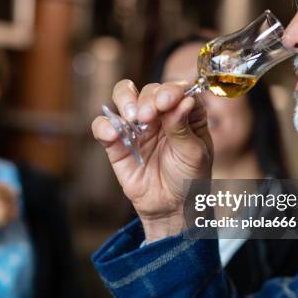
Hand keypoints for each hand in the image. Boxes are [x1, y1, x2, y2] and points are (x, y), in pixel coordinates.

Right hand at [92, 80, 212, 241]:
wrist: (171, 207)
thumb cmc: (189, 178)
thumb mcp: (194, 153)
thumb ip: (183, 127)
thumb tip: (183, 100)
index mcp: (184, 111)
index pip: (177, 89)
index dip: (171, 90)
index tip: (167, 101)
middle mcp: (160, 113)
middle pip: (149, 89)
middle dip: (147, 99)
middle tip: (148, 115)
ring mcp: (137, 126)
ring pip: (123, 96)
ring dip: (126, 100)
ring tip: (133, 118)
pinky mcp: (117, 142)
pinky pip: (103, 125)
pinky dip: (104, 126)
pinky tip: (113, 134)